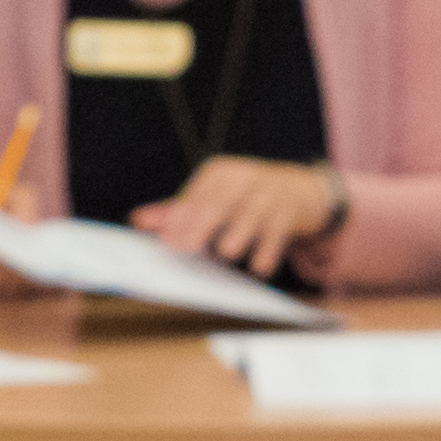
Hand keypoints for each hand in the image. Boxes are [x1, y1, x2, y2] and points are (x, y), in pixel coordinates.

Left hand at [142, 154, 348, 276]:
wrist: (302, 189)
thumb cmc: (246, 196)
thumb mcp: (213, 196)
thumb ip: (178, 210)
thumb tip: (138, 220)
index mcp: (220, 173)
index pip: (196, 196)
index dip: (180, 219)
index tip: (168, 242)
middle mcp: (244, 179)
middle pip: (220, 203)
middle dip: (203, 225)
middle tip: (189, 248)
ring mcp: (269, 194)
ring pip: (251, 214)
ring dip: (239, 233)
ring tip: (227, 251)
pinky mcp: (290, 212)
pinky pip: (278, 232)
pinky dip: (268, 250)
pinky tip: (259, 267)